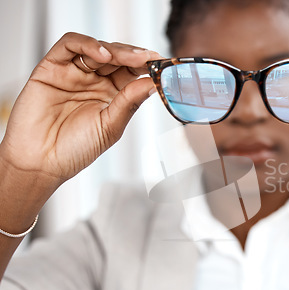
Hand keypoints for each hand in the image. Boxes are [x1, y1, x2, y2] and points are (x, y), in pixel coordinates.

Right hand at [0, 32, 159, 184]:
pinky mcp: (52, 67)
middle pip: (118, 57)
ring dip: (117, 50)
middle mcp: (94, 81)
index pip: (132, 72)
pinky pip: (70, 45)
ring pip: (97, 48)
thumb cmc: (75, 150)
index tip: (163, 65)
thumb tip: (154, 84)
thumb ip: (130, 102)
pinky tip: (103, 55)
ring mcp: (74, 73)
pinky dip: (88, 44)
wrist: (41, 162)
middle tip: (149, 58)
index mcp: (112, 95)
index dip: (148, 66)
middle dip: (135, 56)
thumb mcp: (110, 126)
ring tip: (131, 58)